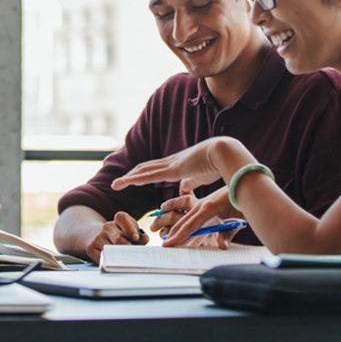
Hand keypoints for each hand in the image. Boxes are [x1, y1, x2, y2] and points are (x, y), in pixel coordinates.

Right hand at [84, 211, 148, 263]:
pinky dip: (110, 262)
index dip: (130, 227)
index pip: (122, 218)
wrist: (95, 237)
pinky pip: (102, 257)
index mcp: (118, 220)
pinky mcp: (91, 248)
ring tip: (126, 261)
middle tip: (134, 256)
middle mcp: (107, 227)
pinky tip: (115, 262)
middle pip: (118, 238)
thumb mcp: (130, 232)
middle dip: (128, 249)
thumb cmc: (118, 236)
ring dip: (120, 257)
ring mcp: (98, 237)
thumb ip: (140, 235)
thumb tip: (144, 239)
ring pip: (110, 250)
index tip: (136, 238)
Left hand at [110, 137, 256, 194]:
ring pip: (143, 171)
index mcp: (178, 164)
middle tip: (120, 182)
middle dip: (132, 175)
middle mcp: (171, 162)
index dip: (144, 173)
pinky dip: (135, 179)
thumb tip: (183, 189)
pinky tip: (125, 182)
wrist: (224, 153)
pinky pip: (148, 176)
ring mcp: (170, 165)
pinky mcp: (172, 170)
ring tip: (116, 184)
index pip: (156, 168)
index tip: (134, 178)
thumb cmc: (218, 164)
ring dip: (129, 178)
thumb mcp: (201, 176)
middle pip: (146, 168)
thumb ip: (191, 182)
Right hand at [160, 188, 239, 247]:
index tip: (167, 244)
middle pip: (183, 221)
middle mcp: (202, 204)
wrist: (245, 182)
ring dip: (174, 224)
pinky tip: (173, 216)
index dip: (178, 236)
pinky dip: (181, 217)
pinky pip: (190, 210)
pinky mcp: (206, 201)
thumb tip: (222, 246)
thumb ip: (229, 233)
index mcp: (209, 208)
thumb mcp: (239, 218)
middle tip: (163, 244)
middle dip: (172, 232)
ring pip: (185, 215)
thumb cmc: (243, 201)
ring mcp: (203, 202)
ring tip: (162, 231)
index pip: (190, 226)